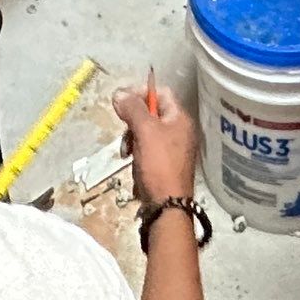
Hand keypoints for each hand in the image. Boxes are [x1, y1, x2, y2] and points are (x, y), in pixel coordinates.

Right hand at [113, 83, 199, 203]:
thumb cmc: (159, 165)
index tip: (121, 102)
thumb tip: (119, 93)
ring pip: (146, 133)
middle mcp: (180, 131)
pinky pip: (148, 150)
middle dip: (133, 121)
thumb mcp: (145, 132)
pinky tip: (133, 164)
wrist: (167, 206)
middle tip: (124, 133)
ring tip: (127, 153)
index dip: (140, 93)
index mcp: (180, 119)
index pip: (160, 92)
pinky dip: (137, 154)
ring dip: (132, 140)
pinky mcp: (165, 165)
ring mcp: (174, 149)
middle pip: (152, 113)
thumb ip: (133, 109)